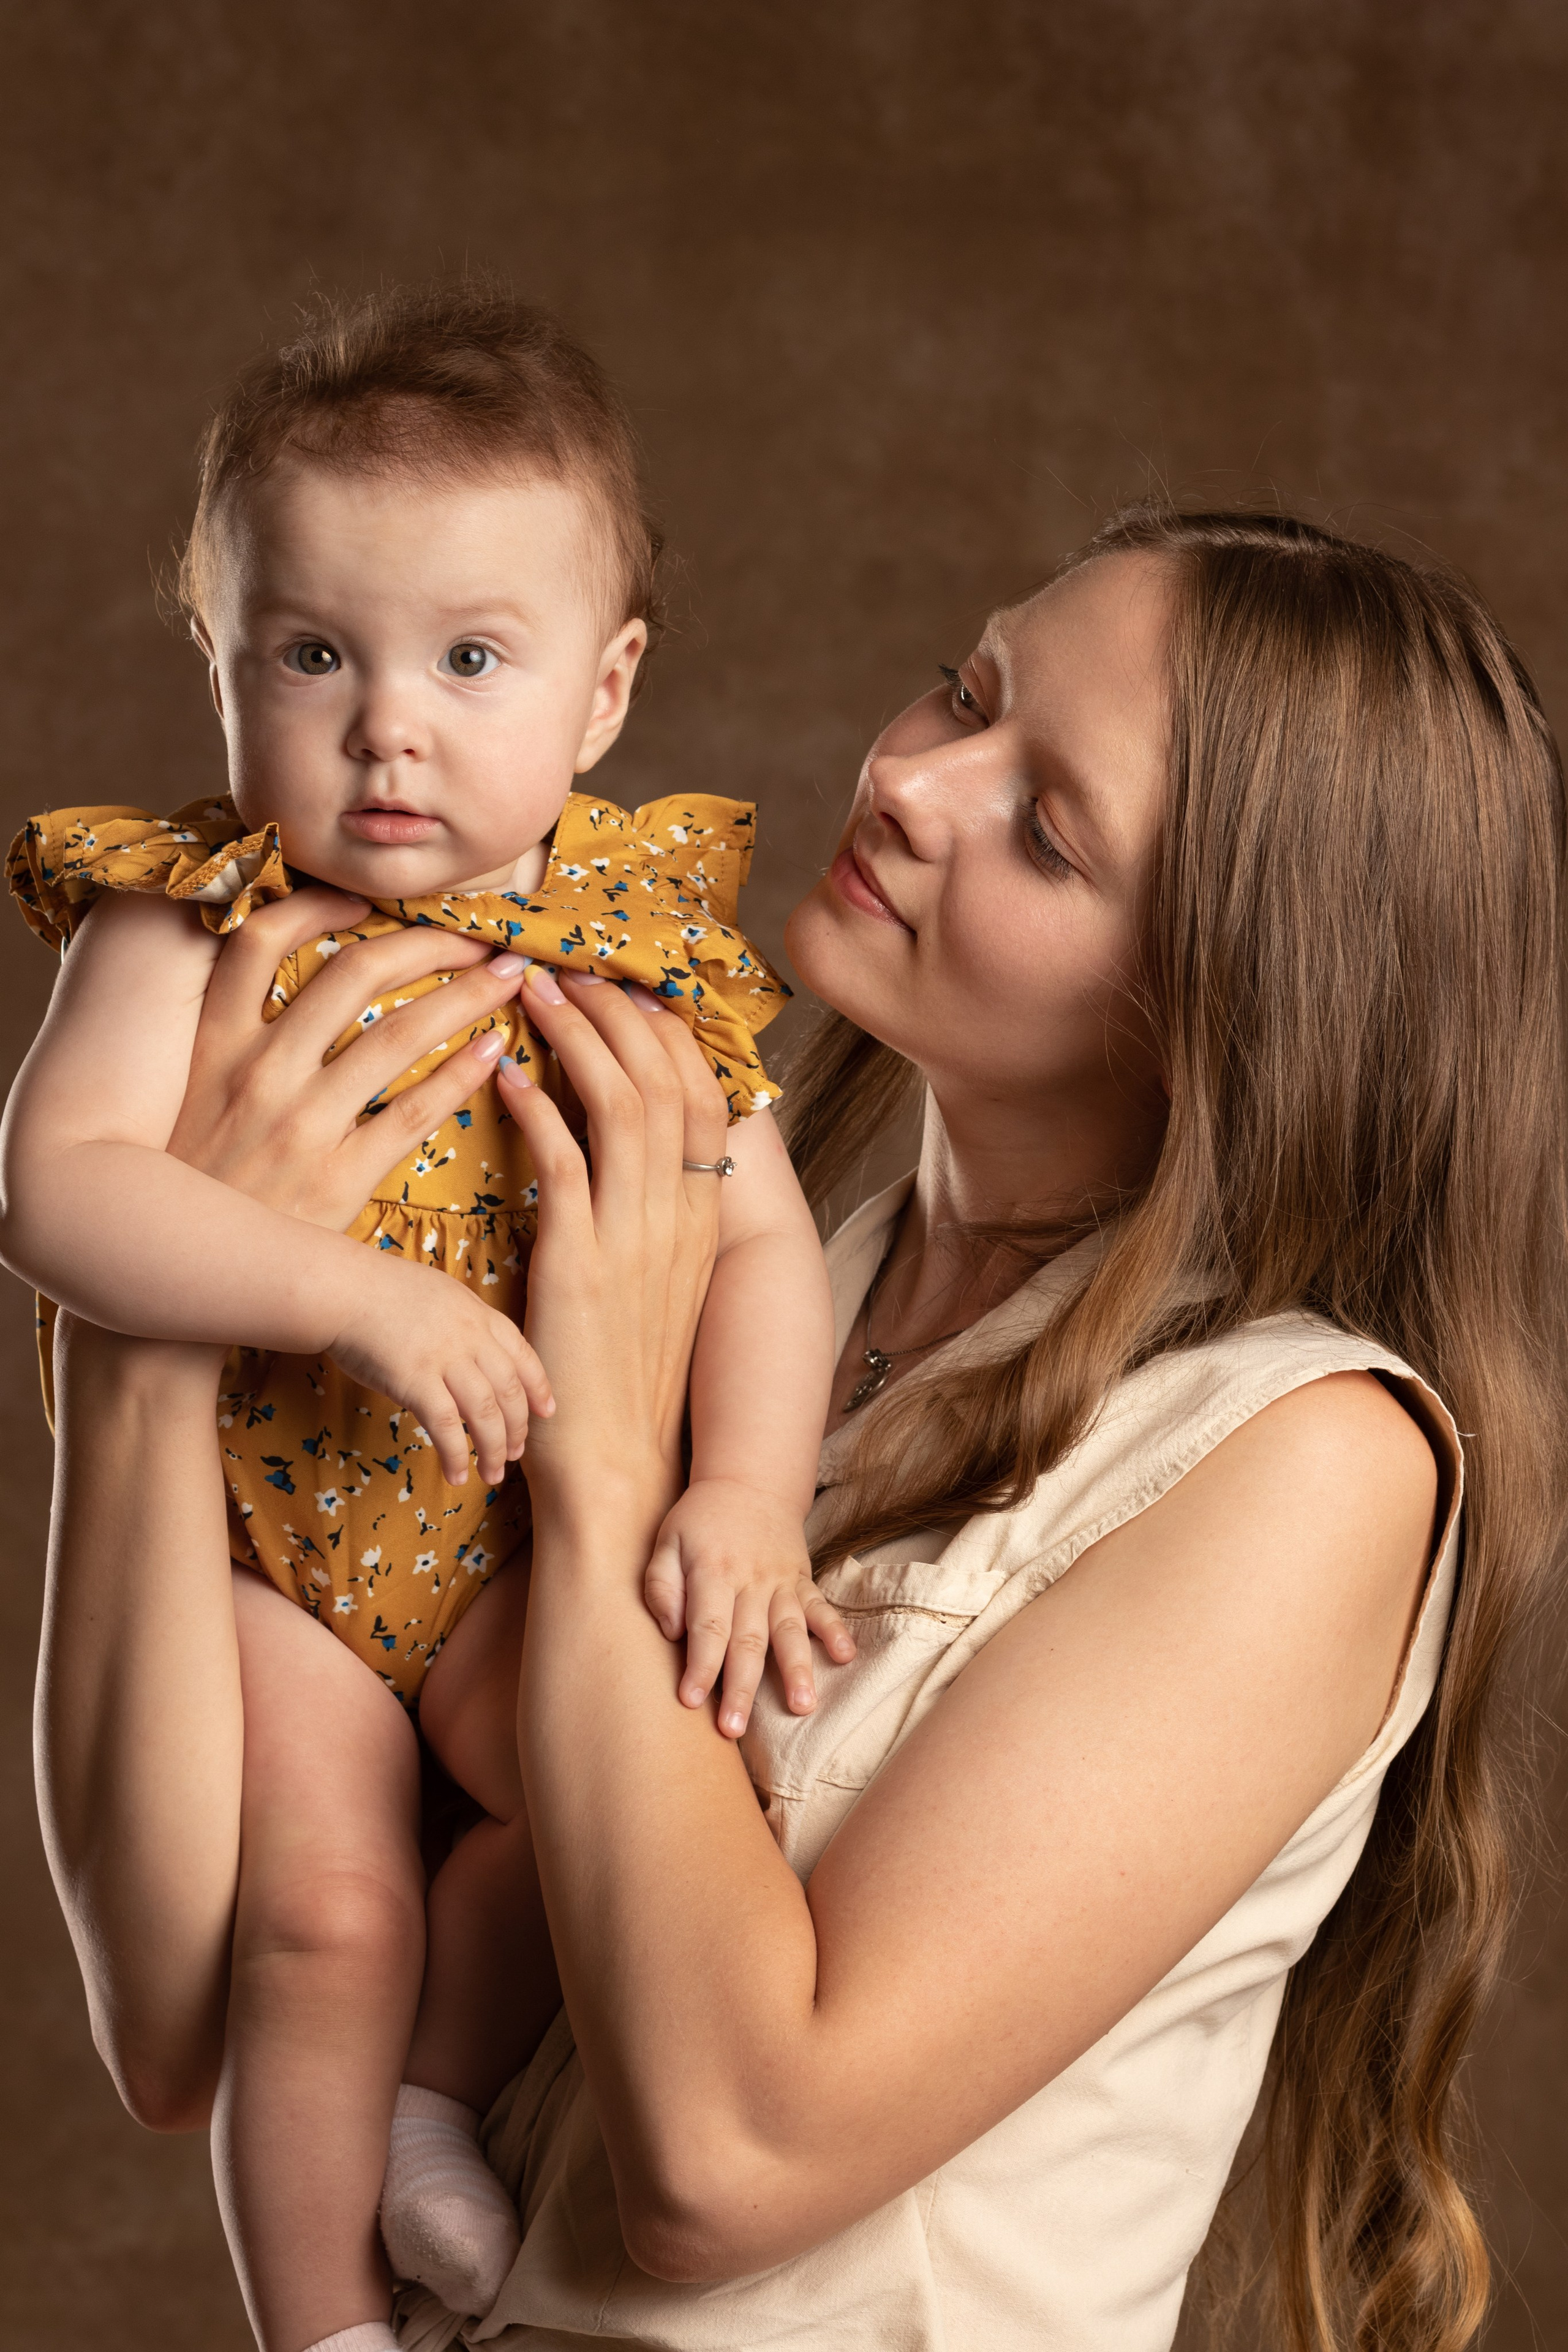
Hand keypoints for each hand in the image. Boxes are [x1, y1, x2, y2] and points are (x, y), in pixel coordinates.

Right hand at [166, 887, 531, 1229]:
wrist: (176, 1272)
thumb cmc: (192, 1175)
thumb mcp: (186, 1089)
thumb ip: (225, 1029)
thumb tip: (278, 968)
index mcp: (214, 1040)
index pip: (261, 939)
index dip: (318, 904)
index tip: (371, 899)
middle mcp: (256, 1071)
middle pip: (357, 974)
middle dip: (431, 942)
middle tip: (481, 934)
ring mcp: (299, 1124)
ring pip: (399, 1034)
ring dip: (467, 997)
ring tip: (509, 979)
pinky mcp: (335, 1178)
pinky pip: (415, 1111)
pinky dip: (463, 1073)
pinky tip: (495, 1051)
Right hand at [327, 1248, 551, 1487]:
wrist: (343, 1288)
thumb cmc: (380, 1292)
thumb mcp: (439, 1295)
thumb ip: (460, 1324)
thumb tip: (468, 1354)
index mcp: (479, 1315)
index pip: (523, 1356)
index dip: (539, 1388)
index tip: (547, 1412)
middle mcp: (471, 1337)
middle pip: (509, 1391)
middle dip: (518, 1428)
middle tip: (516, 1454)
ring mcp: (445, 1359)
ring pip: (486, 1413)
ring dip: (493, 1450)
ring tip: (492, 1474)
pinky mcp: (416, 1381)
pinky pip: (446, 1427)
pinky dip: (456, 1455)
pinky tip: (456, 1475)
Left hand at [497, 967, 725, 1547]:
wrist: (618, 1466)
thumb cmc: (623, 1378)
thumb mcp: (659, 1289)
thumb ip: (653, 1221)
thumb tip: (631, 1163)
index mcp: (704, 1220)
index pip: (704, 1097)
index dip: (667, 1034)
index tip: (628, 990)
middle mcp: (681, 1219)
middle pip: (665, 1083)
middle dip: (617, 1013)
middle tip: (570, 970)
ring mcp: (636, 1239)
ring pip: (621, 1106)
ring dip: (575, 1039)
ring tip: (533, 992)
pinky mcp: (581, 1264)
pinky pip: (563, 1163)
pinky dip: (537, 1108)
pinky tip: (506, 1072)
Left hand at [645, 1477, 853, 1736]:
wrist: (749, 1481)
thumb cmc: (700, 1520)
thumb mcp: (666, 1541)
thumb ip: (662, 1585)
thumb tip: (671, 1632)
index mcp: (712, 1571)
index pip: (707, 1626)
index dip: (699, 1665)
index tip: (690, 1700)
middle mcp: (750, 1580)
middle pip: (747, 1639)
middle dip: (741, 1686)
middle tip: (734, 1728)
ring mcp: (780, 1581)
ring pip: (788, 1629)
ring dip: (795, 1668)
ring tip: (802, 1705)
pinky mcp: (802, 1580)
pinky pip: (820, 1607)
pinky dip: (835, 1630)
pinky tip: (846, 1656)